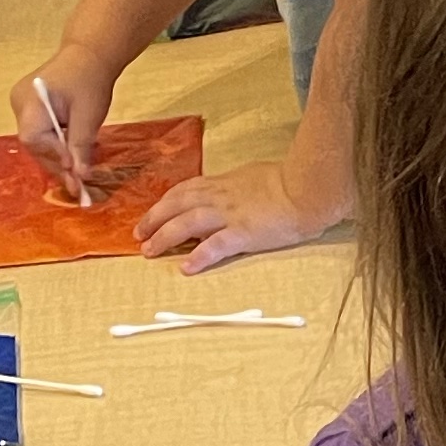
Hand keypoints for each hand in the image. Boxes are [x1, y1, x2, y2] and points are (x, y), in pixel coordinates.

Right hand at [13, 49, 119, 210]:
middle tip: (78, 185)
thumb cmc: (90, 80)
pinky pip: (40, 135)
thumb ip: (81, 145)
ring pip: (36, 143)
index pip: (33, 139)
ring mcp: (21, 106)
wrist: (88, 55)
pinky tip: (71, 157)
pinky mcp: (29, 110)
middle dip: (57, 164)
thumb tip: (80, 176)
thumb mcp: (89, 115)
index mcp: (30, 100)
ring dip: (57, 159)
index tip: (74, 170)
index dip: (53, 156)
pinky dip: (55, 148)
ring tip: (77, 176)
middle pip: (33, 144)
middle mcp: (19, 104)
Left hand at [136, 162, 322, 273]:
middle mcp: (220, 197)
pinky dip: (198, 256)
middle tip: (139, 235)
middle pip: (177, 205)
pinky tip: (185, 268)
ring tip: (149, 250)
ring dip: (165, 236)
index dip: (164, 203)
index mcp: (223, 183)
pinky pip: (215, 245)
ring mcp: (230, 215)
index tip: (151, 214)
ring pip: (187, 223)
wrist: (306, 189)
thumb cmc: (287, 183)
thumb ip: (234, 186)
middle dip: (154, 219)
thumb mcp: (252, 177)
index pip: (184, 190)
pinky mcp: (244, 233)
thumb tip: (226, 194)